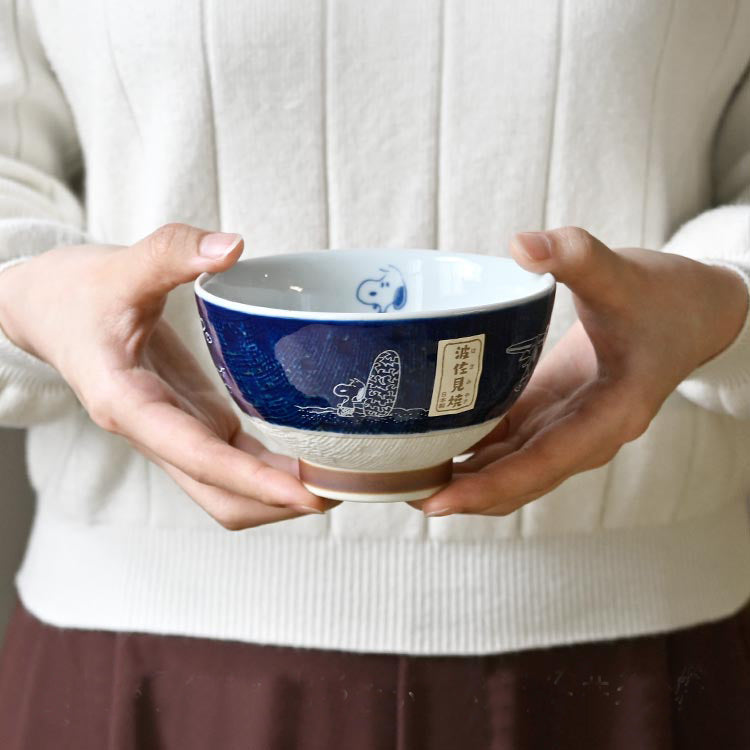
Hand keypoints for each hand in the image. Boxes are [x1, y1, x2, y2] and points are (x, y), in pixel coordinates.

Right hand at [0, 223, 337, 528]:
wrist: (49, 310)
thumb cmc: (74, 294)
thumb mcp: (117, 267)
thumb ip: (170, 253)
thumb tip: (232, 246)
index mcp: (128, 406)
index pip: (199, 458)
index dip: (255, 481)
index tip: (308, 494)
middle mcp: (153, 433)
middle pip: (218, 496)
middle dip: (276, 504)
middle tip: (342, 490)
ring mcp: (175, 431)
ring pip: (227, 488)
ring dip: (277, 494)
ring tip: (337, 479)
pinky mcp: (190, 420)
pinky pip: (233, 459)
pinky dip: (269, 468)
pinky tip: (308, 456)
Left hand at [414, 226, 748, 517]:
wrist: (693, 311)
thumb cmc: (665, 299)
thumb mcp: (625, 275)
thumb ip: (578, 257)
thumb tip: (521, 244)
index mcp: (610, 416)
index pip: (542, 465)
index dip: (488, 487)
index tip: (437, 501)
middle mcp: (587, 436)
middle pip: (518, 481)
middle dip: (462, 492)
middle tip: (399, 490)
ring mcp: (568, 427)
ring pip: (511, 468)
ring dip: (463, 476)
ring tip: (404, 473)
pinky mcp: (553, 412)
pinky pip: (509, 441)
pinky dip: (473, 447)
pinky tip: (431, 440)